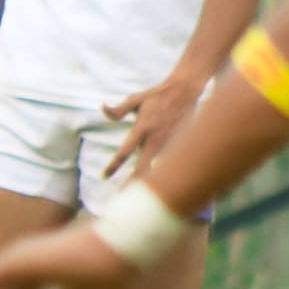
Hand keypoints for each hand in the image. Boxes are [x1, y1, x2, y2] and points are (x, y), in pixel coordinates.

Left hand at [103, 71, 201, 187]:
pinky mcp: (181, 143)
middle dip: (132, 184)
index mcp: (142, 127)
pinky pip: (171, 162)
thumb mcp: (135, 99)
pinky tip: (162, 186)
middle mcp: (156, 138)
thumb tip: (102, 108)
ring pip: (159, 168)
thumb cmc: (157, 95)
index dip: (113, 166)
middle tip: (121, 197)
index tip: (103, 177)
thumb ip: (118, 110)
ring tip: (140, 198)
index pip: (124, 151)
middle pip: (142, 167)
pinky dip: (165, 173)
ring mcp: (170, 142)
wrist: (186, 90)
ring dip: (150, 181)